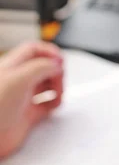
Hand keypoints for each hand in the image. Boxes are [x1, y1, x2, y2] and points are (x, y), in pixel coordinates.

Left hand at [0, 42, 63, 157]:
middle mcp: (17, 80)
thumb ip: (41, 67)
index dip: (49, 52)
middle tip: (59, 79)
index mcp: (12, 67)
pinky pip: (46, 105)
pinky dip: (54, 104)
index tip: (60, 61)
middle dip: (56, 71)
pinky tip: (53, 105)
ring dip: (57, 87)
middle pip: (43, 67)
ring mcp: (22, 97)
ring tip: (58, 94)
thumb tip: (57, 65)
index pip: (34, 50)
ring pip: (46, 85)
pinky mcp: (27, 114)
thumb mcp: (19, 79)